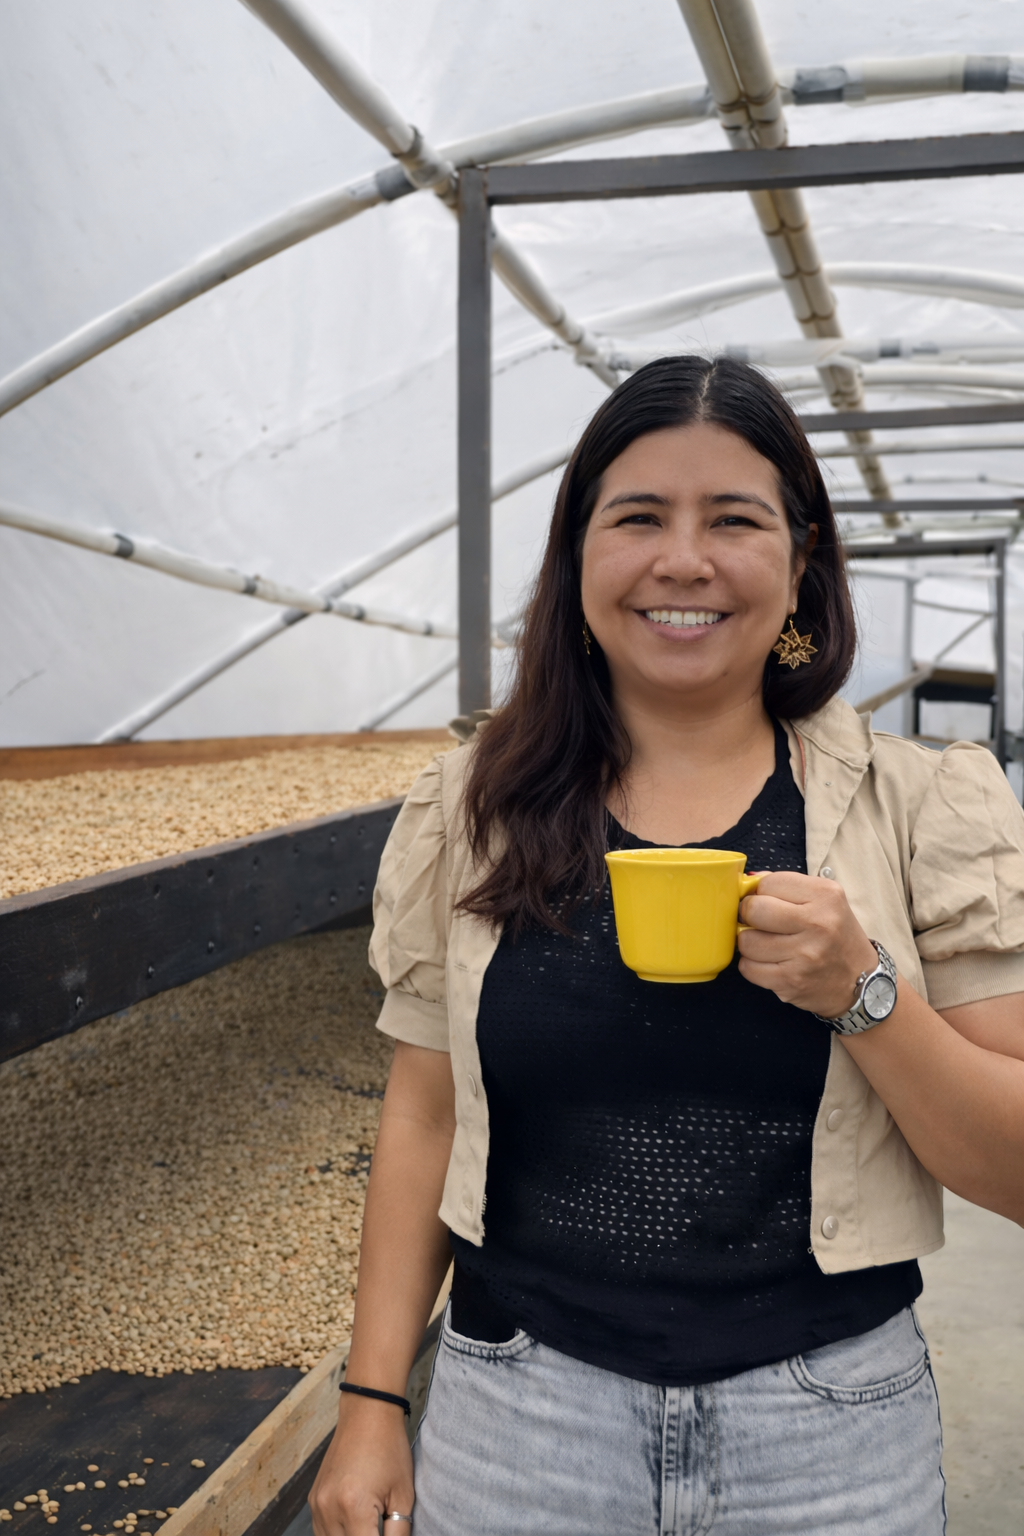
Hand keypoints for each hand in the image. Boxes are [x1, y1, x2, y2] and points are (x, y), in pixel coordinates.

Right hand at [309, 1397, 413, 1535]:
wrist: (367, 1413)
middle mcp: (329, 1508)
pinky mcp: (313, 1500)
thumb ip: (398, 1533)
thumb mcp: (403, 1495)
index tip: (389, 1535)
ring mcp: (317, 1504)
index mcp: (353, 1506)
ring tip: (368, 1528)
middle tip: (379, 1530)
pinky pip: (321, 1533)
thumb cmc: (389, 1449)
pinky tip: (355, 1529)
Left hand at [737, 871, 877, 1016]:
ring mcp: (805, 955)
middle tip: (759, 922)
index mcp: (825, 896)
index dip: (760, 893)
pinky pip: (748, 968)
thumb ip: (787, 887)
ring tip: (767, 944)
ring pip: (746, 942)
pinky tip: (769, 963)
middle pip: (754, 910)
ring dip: (750, 943)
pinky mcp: (791, 982)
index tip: (768, 902)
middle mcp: (818, 924)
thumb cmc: (835, 934)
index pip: (768, 883)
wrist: (861, 978)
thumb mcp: (824, 900)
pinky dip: (752, 965)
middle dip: (749, 915)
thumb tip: (747, 883)